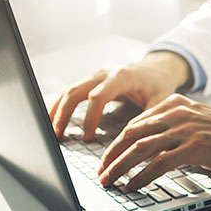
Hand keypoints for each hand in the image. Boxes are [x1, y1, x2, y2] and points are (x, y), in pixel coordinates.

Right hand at [49, 51, 191, 140]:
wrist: (157, 69)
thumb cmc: (160, 85)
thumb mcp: (161, 101)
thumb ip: (149, 118)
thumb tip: (136, 141)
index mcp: (122, 77)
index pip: (98, 96)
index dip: (90, 117)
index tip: (87, 137)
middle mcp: (105, 73)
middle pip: (76, 91)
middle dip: (64, 114)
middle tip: (57, 136)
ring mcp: (96, 76)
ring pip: (69, 90)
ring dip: (57, 110)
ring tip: (49, 131)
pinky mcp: (92, 82)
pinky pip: (72, 92)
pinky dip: (61, 105)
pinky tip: (53, 120)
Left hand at [97, 93, 210, 189]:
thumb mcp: (196, 121)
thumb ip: (172, 127)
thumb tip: (148, 148)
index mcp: (173, 104)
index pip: (136, 123)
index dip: (117, 143)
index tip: (107, 159)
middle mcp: (176, 114)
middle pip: (132, 134)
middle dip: (112, 155)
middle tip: (101, 172)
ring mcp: (184, 130)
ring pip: (141, 148)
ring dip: (121, 167)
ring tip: (111, 181)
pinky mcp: (194, 147)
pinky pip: (159, 163)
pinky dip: (142, 176)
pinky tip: (134, 185)